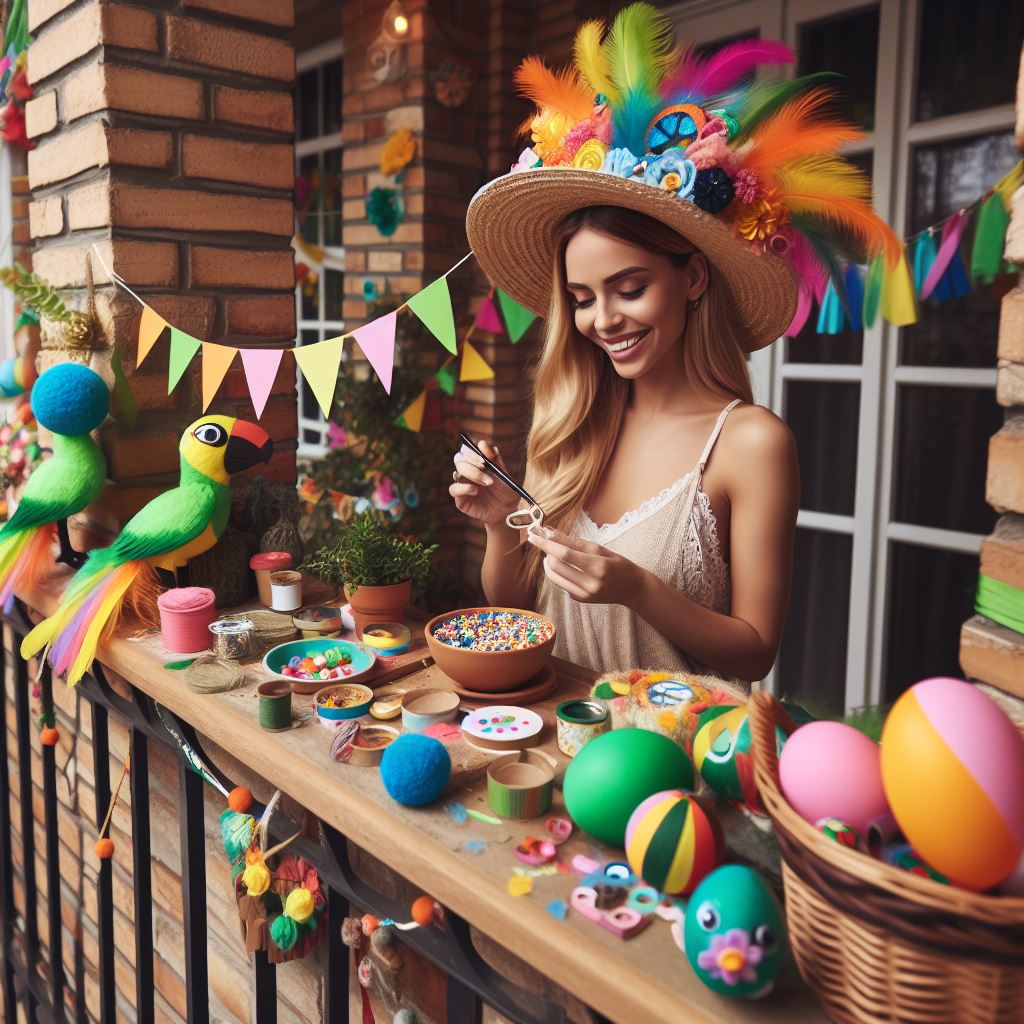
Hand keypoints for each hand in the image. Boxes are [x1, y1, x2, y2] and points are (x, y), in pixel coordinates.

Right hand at [449, 438, 518, 527]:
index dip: (475, 450)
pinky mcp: (460, 498)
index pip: (469, 449)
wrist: (507, 512)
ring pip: (457, 471)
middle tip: (485, 466)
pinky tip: (475, 491)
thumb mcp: (506, 476)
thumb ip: (496, 461)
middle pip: (461, 458)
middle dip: (474, 462)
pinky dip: (463, 488)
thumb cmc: (506, 492)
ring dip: (473, 474)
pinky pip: (454, 489)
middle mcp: (468, 471)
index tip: (487, 455)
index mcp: (478, 462)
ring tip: (488, 482)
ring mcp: (463, 484)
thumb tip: (486, 447)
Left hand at [526, 525, 645, 603]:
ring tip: (554, 555)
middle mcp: (590, 583)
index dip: (546, 544)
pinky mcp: (581, 600)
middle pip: (556, 566)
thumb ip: (573, 542)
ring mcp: (585, 595)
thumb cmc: (618, 564)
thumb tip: (550, 532)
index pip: (565, 554)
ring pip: (555, 577)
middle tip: (547, 544)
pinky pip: (562, 584)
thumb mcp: (599, 549)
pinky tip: (567, 568)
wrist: (632, 589)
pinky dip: (559, 574)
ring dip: (549, 564)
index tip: (533, 536)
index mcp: (598, 566)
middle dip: (546, 553)